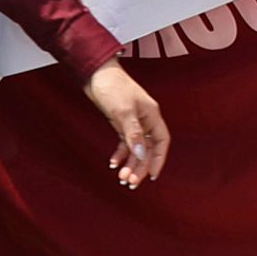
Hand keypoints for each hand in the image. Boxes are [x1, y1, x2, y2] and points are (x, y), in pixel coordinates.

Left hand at [86, 60, 169, 186]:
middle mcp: (145, 120)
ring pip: (135, 148)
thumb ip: (133, 134)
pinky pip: (124, 143)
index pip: (161, 142)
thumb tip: (141, 155)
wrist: (95, 73)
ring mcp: (133, 121)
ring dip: (130, 163)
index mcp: (152, 115)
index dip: (159, 159)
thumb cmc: (112, 87)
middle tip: (131, 182)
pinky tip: (113, 163)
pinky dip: (120, 154)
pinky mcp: (120, 122)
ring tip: (122, 178)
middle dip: (140, 167)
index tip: (153, 176)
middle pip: (147, 149)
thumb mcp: (123, 111)